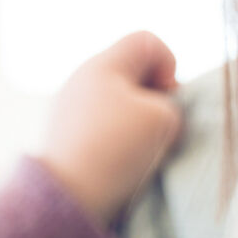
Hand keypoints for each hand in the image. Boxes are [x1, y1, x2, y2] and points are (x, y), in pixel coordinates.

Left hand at [39, 31, 182, 227]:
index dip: (169, 65)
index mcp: (101, 65)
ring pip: (119, 101)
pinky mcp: (65, 136)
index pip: (147, 42)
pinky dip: (117, 139)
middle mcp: (80, 79)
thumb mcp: (165, 118)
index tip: (167, 99)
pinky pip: (103, 125)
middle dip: (155, 96)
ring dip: (138, 122)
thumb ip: (171, 103)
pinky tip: (119, 162)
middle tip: (159, 126)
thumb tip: (156, 113)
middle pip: (132, 72)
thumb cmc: (117, 150)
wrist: (68, 196)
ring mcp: (69, 108)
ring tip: (140, 149)